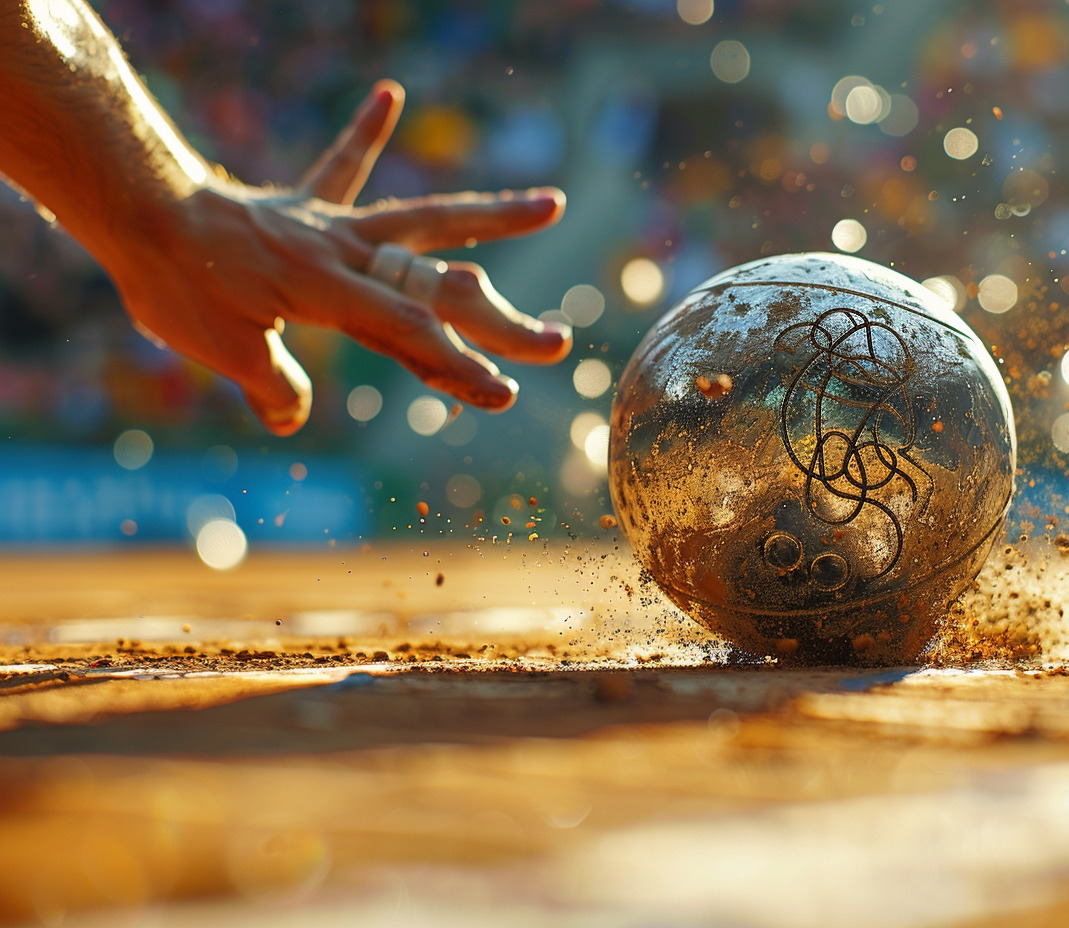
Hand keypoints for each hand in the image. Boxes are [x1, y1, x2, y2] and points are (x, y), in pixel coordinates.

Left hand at [108, 80, 570, 434]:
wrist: (139, 210)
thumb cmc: (177, 282)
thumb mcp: (222, 349)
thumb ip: (271, 385)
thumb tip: (290, 418)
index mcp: (331, 290)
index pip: (413, 333)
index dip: (461, 367)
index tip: (507, 393)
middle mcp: (348, 252)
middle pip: (443, 287)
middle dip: (503, 321)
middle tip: (560, 341)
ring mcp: (335, 224)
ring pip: (427, 218)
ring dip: (490, 217)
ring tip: (551, 203)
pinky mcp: (310, 204)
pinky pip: (344, 167)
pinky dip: (366, 134)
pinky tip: (391, 94)